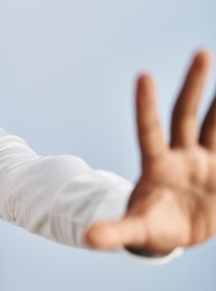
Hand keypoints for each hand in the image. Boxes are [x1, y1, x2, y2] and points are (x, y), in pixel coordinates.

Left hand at [86, 49, 215, 254]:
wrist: (173, 232)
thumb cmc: (149, 226)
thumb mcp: (134, 230)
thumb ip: (115, 232)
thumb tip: (87, 239)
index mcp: (156, 166)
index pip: (149, 130)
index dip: (146, 106)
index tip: (143, 75)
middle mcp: (181, 156)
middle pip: (186, 115)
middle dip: (194, 85)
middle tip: (201, 52)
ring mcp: (204, 161)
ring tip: (215, 61)